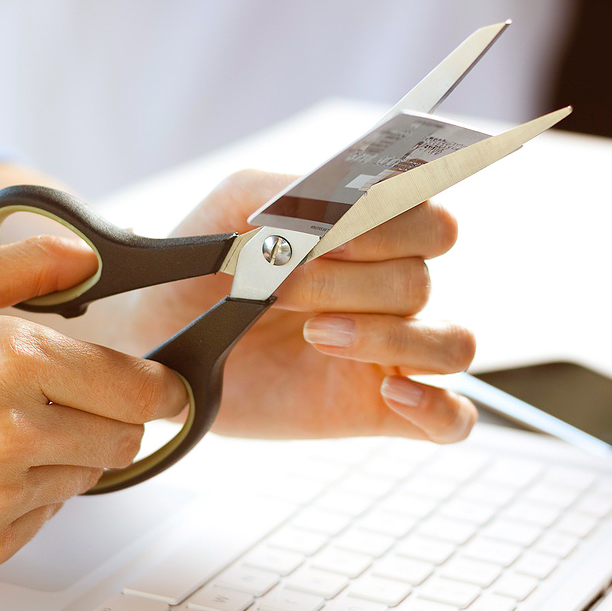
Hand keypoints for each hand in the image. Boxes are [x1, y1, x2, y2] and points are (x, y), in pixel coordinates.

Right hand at [0, 236, 185, 575]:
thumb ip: (22, 268)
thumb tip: (84, 257)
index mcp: (12, 357)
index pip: (141, 387)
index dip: (158, 387)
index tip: (158, 387)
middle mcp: (14, 431)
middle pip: (126, 436)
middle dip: (106, 416)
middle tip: (60, 403)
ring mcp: (0, 495)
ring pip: (87, 476)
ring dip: (62, 455)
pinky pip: (45, 515)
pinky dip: (26, 495)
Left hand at [125, 170, 477, 443]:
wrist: (158, 334)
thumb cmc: (202, 263)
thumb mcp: (235, 202)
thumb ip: (294, 191)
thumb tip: (346, 208)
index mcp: (371, 238)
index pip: (431, 224)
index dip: (391, 229)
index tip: (327, 236)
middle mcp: (387, 293)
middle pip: (422, 282)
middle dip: (352, 283)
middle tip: (284, 288)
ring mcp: (388, 353)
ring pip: (452, 344)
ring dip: (389, 337)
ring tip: (317, 336)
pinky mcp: (376, 410)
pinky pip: (453, 419)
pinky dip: (438, 409)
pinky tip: (391, 396)